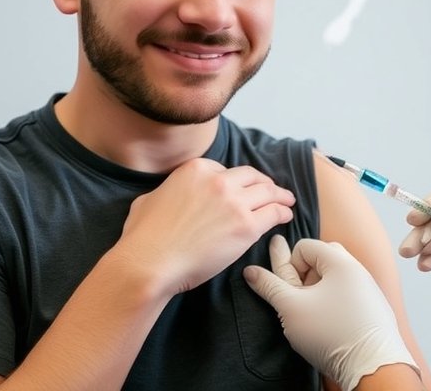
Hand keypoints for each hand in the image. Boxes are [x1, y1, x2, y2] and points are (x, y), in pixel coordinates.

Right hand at [117, 158, 295, 295]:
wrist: (149, 262)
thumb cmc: (143, 237)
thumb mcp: (149, 199)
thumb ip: (167, 191)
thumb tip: (168, 196)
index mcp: (195, 169)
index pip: (226, 170)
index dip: (236, 181)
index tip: (243, 189)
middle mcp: (218, 180)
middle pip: (252, 177)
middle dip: (264, 183)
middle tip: (272, 190)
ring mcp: (234, 202)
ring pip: (268, 193)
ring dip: (280, 195)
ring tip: (287, 201)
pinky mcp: (246, 227)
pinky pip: (273, 214)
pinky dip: (283, 213)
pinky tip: (286, 216)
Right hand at [243, 236, 418, 390]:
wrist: (374, 367)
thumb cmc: (332, 334)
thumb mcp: (291, 308)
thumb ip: (269, 286)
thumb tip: (250, 271)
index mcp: (340, 262)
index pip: (305, 246)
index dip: (291, 266)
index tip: (292, 292)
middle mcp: (358, 269)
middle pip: (322, 258)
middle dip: (306, 275)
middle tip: (302, 300)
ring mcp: (369, 289)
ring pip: (336, 278)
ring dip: (320, 290)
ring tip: (315, 315)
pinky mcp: (374, 308)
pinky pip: (349, 294)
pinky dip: (335, 303)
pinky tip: (331, 324)